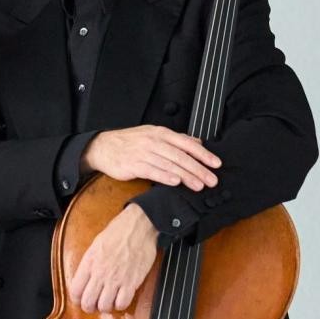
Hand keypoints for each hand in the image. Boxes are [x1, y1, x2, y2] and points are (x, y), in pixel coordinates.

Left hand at [69, 204, 157, 311]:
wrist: (138, 227)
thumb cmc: (118, 231)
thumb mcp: (95, 245)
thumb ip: (89, 262)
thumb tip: (86, 277)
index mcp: (89, 262)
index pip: (75, 290)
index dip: (76, 298)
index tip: (80, 299)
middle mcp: (100, 273)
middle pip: (88, 302)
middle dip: (88, 307)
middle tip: (93, 305)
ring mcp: (116, 279)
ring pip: (105, 306)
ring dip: (105, 307)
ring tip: (107, 302)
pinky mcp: (132, 282)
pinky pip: (122, 303)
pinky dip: (120, 305)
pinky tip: (120, 299)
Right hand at [83, 125, 219, 191]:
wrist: (103, 147)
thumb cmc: (129, 142)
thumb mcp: (153, 134)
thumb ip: (176, 139)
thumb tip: (198, 143)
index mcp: (160, 133)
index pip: (186, 143)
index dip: (203, 154)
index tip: (216, 164)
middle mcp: (153, 141)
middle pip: (180, 156)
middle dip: (198, 169)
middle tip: (211, 180)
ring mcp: (143, 153)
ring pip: (169, 164)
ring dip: (186, 176)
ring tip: (198, 185)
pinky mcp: (133, 164)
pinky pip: (152, 170)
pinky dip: (165, 176)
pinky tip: (175, 182)